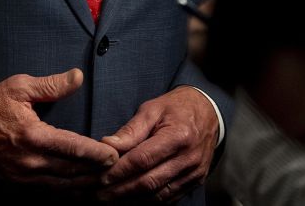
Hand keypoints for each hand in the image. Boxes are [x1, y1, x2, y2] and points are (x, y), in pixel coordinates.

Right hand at [0, 68, 118, 188]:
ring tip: (105, 182)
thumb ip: (51, 85)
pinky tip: (79, 188)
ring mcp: (22, 177)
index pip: (73, 148)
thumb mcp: (19, 87)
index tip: (115, 155)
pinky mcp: (16, 184)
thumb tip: (78, 77)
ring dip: (84, 185)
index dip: (96, 154)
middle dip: (96, 173)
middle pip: (72, 173)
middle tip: (119, 170)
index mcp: (33, 136)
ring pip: (62, 186)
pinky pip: (47, 192)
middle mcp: (30, 161)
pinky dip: (66, 191)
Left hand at [98, 86, 217, 201]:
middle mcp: (189, 158)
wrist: (209, 112)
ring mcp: (194, 173)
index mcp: (178, 135)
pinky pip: (168, 198)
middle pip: (149, 182)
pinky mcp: (195, 181)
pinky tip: (127, 201)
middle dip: (119, 190)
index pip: (143, 159)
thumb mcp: (152, 109)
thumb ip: (131, 129)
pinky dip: (146, 202)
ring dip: (129, 200)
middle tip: (95, 194)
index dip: (119, 170)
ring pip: (157, 195)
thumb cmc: (177, 107)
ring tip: (106, 200)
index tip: (98, 177)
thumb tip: (107, 145)